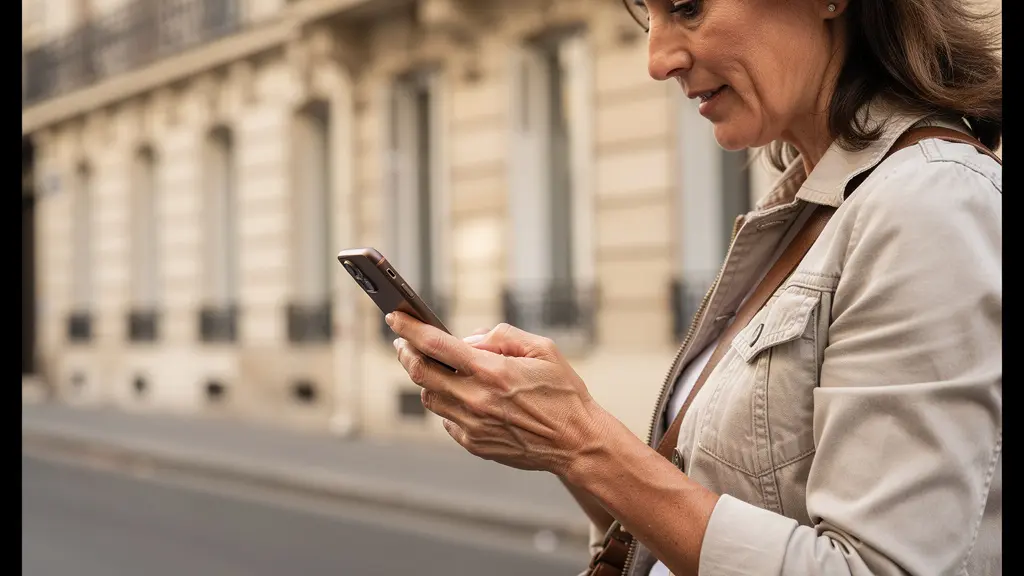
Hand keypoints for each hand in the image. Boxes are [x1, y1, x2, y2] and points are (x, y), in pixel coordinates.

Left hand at [386, 312, 610, 476]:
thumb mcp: (542, 349)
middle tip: (402, 341)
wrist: (577, 442)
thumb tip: (467, 340)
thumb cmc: (564, 393)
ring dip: (426, 378)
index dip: (410, 328)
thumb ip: (501, 337)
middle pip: (421, 372)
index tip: (394, 317)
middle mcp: (477, 399)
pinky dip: (446, 403)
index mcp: (492, 371)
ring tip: (431, 366)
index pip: (436, 345)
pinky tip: (458, 395)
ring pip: (430, 397)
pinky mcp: (474, 444)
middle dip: (405, 352)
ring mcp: (472, 425)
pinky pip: (446, 420)